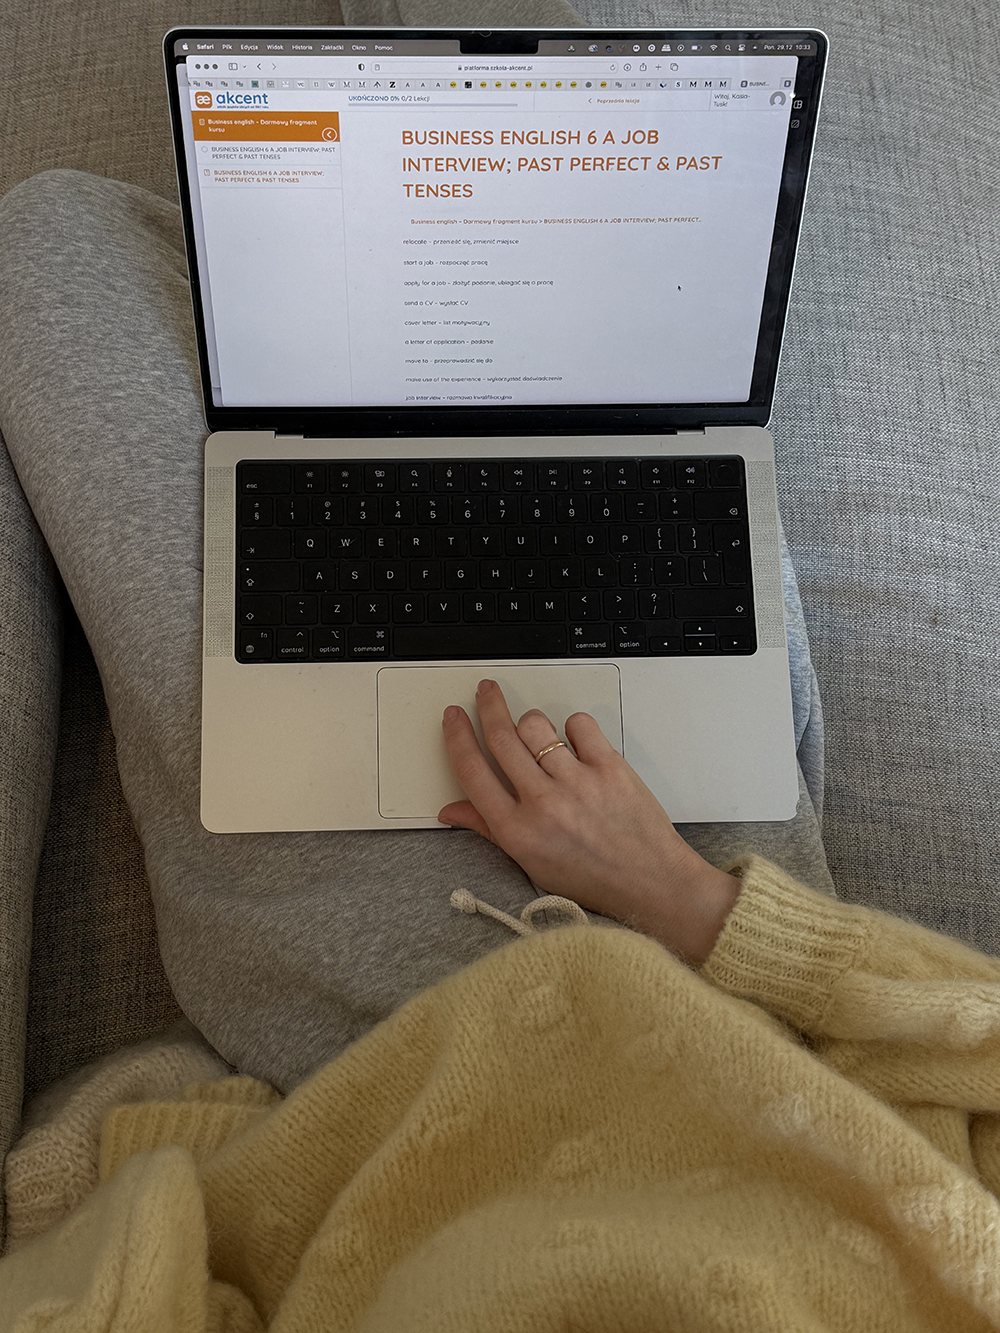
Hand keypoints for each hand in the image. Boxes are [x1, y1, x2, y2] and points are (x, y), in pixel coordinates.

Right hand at [438, 679, 740, 966]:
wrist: (650, 882)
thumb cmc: (592, 878)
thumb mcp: (530, 862)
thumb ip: (489, 829)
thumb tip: (452, 812)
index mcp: (517, 830)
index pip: (472, 771)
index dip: (457, 736)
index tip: (453, 716)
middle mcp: (543, 803)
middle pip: (502, 737)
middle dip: (488, 706)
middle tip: (486, 691)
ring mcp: (577, 782)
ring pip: (537, 726)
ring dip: (532, 721)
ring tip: (539, 733)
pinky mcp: (609, 767)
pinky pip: (579, 725)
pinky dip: (573, 727)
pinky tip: (576, 743)